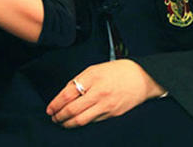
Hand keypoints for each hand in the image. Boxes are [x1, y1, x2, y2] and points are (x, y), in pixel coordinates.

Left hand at [46, 60, 166, 127]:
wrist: (142, 77)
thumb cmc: (118, 71)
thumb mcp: (96, 69)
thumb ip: (80, 80)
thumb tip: (65, 95)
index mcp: (92, 77)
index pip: (67, 93)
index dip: (55, 103)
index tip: (50, 108)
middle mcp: (98, 92)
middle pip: (72, 109)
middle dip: (59, 116)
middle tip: (53, 117)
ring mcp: (106, 105)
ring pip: (81, 120)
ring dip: (68, 123)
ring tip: (62, 122)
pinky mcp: (112, 114)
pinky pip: (92, 121)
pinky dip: (82, 122)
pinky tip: (77, 121)